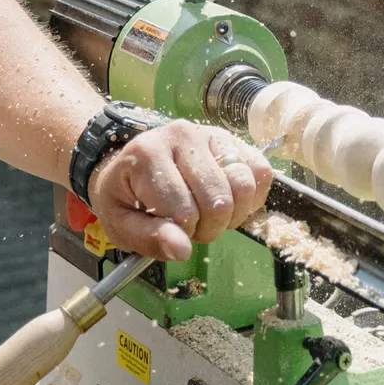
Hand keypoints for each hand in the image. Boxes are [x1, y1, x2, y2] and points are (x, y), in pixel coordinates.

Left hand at [88, 121, 274, 260]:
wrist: (129, 166)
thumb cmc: (125, 198)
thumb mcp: (122, 225)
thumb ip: (150, 239)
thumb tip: (182, 251)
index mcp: (147, 155)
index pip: (184, 212)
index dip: (182, 233)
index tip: (167, 228)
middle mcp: (182, 135)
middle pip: (219, 201)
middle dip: (208, 227)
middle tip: (190, 224)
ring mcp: (210, 133)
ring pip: (244, 186)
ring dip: (232, 214)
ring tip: (209, 213)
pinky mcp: (233, 139)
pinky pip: (261, 171)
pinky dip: (252, 198)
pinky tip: (229, 202)